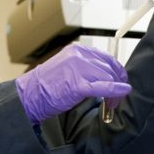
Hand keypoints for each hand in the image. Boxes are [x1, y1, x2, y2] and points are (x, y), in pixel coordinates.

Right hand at [15, 44, 131, 124]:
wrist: (30, 94)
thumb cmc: (48, 85)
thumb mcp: (68, 68)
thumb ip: (86, 68)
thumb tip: (107, 76)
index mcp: (78, 50)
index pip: (107, 58)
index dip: (117, 72)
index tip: (120, 82)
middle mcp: (79, 56)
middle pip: (110, 67)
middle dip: (118, 83)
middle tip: (116, 98)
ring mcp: (78, 69)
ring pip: (109, 77)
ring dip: (115, 93)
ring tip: (110, 104)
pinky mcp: (78, 84)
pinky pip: (104, 87)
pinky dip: (116, 90)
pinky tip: (122, 93)